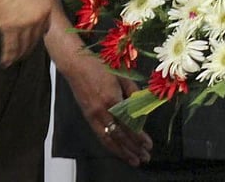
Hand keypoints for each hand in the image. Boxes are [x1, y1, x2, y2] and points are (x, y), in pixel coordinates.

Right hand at [0, 0, 52, 66]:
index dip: (35, 37)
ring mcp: (24, 25)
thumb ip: (36, 4)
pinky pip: (10, 47)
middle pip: (34, 40)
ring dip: (17, 56)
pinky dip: (7, 57)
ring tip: (12, 61)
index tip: (30, 42)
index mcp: (46, 9)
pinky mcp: (9, 29)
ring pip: (22, 47)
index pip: (43, 30)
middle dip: (27, 49)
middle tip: (21, 55)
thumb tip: (32, 13)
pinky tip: (5, 62)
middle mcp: (38, 19)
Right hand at [65, 52, 151, 166]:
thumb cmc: (100, 67)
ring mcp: (93, 116)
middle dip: (133, 148)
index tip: (148, 144)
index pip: (128, 124)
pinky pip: (100, 135)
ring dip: (122, 152)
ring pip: (108, 140)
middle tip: (145, 157)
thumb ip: (133, 93)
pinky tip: (118, 151)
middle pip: (119, 135)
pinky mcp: (87, 117)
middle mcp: (102, 111)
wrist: (76, 66)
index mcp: (112, 99)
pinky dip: (110, 146)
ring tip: (134, 160)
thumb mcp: (121, 76)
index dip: (139, 136)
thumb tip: (141, 108)